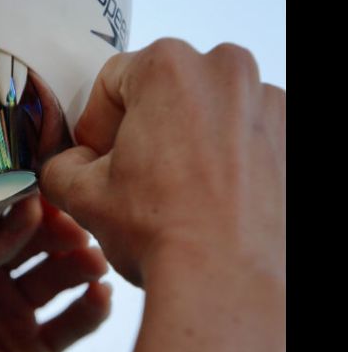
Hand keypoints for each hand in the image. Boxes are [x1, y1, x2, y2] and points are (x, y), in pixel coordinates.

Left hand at [0, 195, 110, 351]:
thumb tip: (26, 204)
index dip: (24, 205)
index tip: (46, 195)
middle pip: (35, 244)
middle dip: (58, 232)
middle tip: (76, 228)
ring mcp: (15, 313)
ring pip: (58, 278)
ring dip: (79, 265)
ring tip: (93, 260)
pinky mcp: (37, 350)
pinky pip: (72, 324)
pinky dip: (91, 308)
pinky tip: (100, 295)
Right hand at [40, 39, 284, 286]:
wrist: (225, 284)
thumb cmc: (162, 233)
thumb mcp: (83, 195)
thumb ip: (60, 165)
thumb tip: (67, 163)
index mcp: (168, 68)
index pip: (112, 81)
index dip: (96, 123)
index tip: (96, 156)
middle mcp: (226, 71)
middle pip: (164, 89)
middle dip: (143, 127)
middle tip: (133, 174)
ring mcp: (268, 103)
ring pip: (207, 110)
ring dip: (186, 139)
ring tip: (175, 190)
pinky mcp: (291, 138)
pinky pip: (245, 134)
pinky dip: (227, 156)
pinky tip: (211, 196)